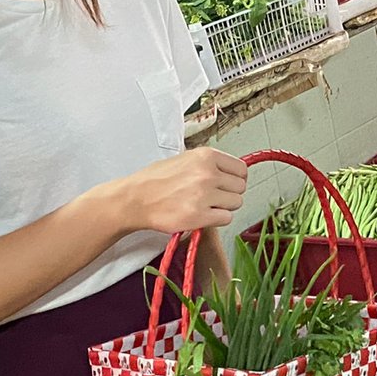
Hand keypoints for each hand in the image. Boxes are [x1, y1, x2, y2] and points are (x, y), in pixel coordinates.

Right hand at [118, 148, 248, 234]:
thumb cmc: (155, 180)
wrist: (135, 199)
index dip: (236, 178)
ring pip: (236, 203)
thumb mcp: (184, 159)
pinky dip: (217, 219)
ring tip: (206, 205)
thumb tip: (230, 172)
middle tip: (213, 196)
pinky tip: (202, 214)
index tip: (228, 183)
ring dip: (224, 207)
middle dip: (229, 193)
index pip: (241, 169)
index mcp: (205, 156)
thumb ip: (208, 163)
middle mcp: (207, 173)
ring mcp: (204, 195)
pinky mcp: (199, 215)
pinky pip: (226, 218)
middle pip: (240, 187)